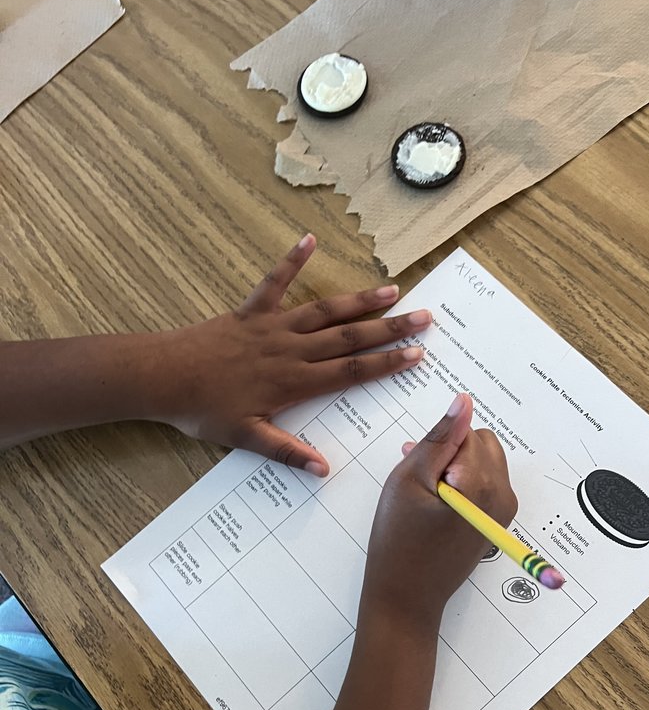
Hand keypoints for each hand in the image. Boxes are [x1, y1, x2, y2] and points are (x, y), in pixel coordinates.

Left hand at [160, 234, 428, 474]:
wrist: (163, 377)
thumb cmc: (204, 411)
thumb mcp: (246, 439)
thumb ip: (286, 452)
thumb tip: (323, 470)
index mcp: (293, 382)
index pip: (350, 372)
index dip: (385, 364)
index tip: (416, 355)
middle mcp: (290, 349)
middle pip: (349, 338)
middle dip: (389, 328)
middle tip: (424, 318)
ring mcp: (272, 326)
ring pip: (324, 311)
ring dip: (359, 300)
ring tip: (392, 289)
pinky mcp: (250, 312)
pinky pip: (274, 282)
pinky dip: (292, 260)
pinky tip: (310, 240)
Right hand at [363, 393, 517, 625]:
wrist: (406, 596)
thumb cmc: (399, 542)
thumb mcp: (408, 480)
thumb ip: (439, 438)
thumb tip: (464, 402)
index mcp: (482, 483)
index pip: (467, 431)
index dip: (438, 446)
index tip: (420, 471)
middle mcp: (503, 495)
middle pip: (482, 443)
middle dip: (452, 453)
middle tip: (422, 482)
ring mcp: (504, 511)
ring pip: (484, 461)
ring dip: (456, 468)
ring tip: (428, 497)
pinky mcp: (498, 522)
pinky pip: (486, 484)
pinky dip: (462, 485)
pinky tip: (437, 508)